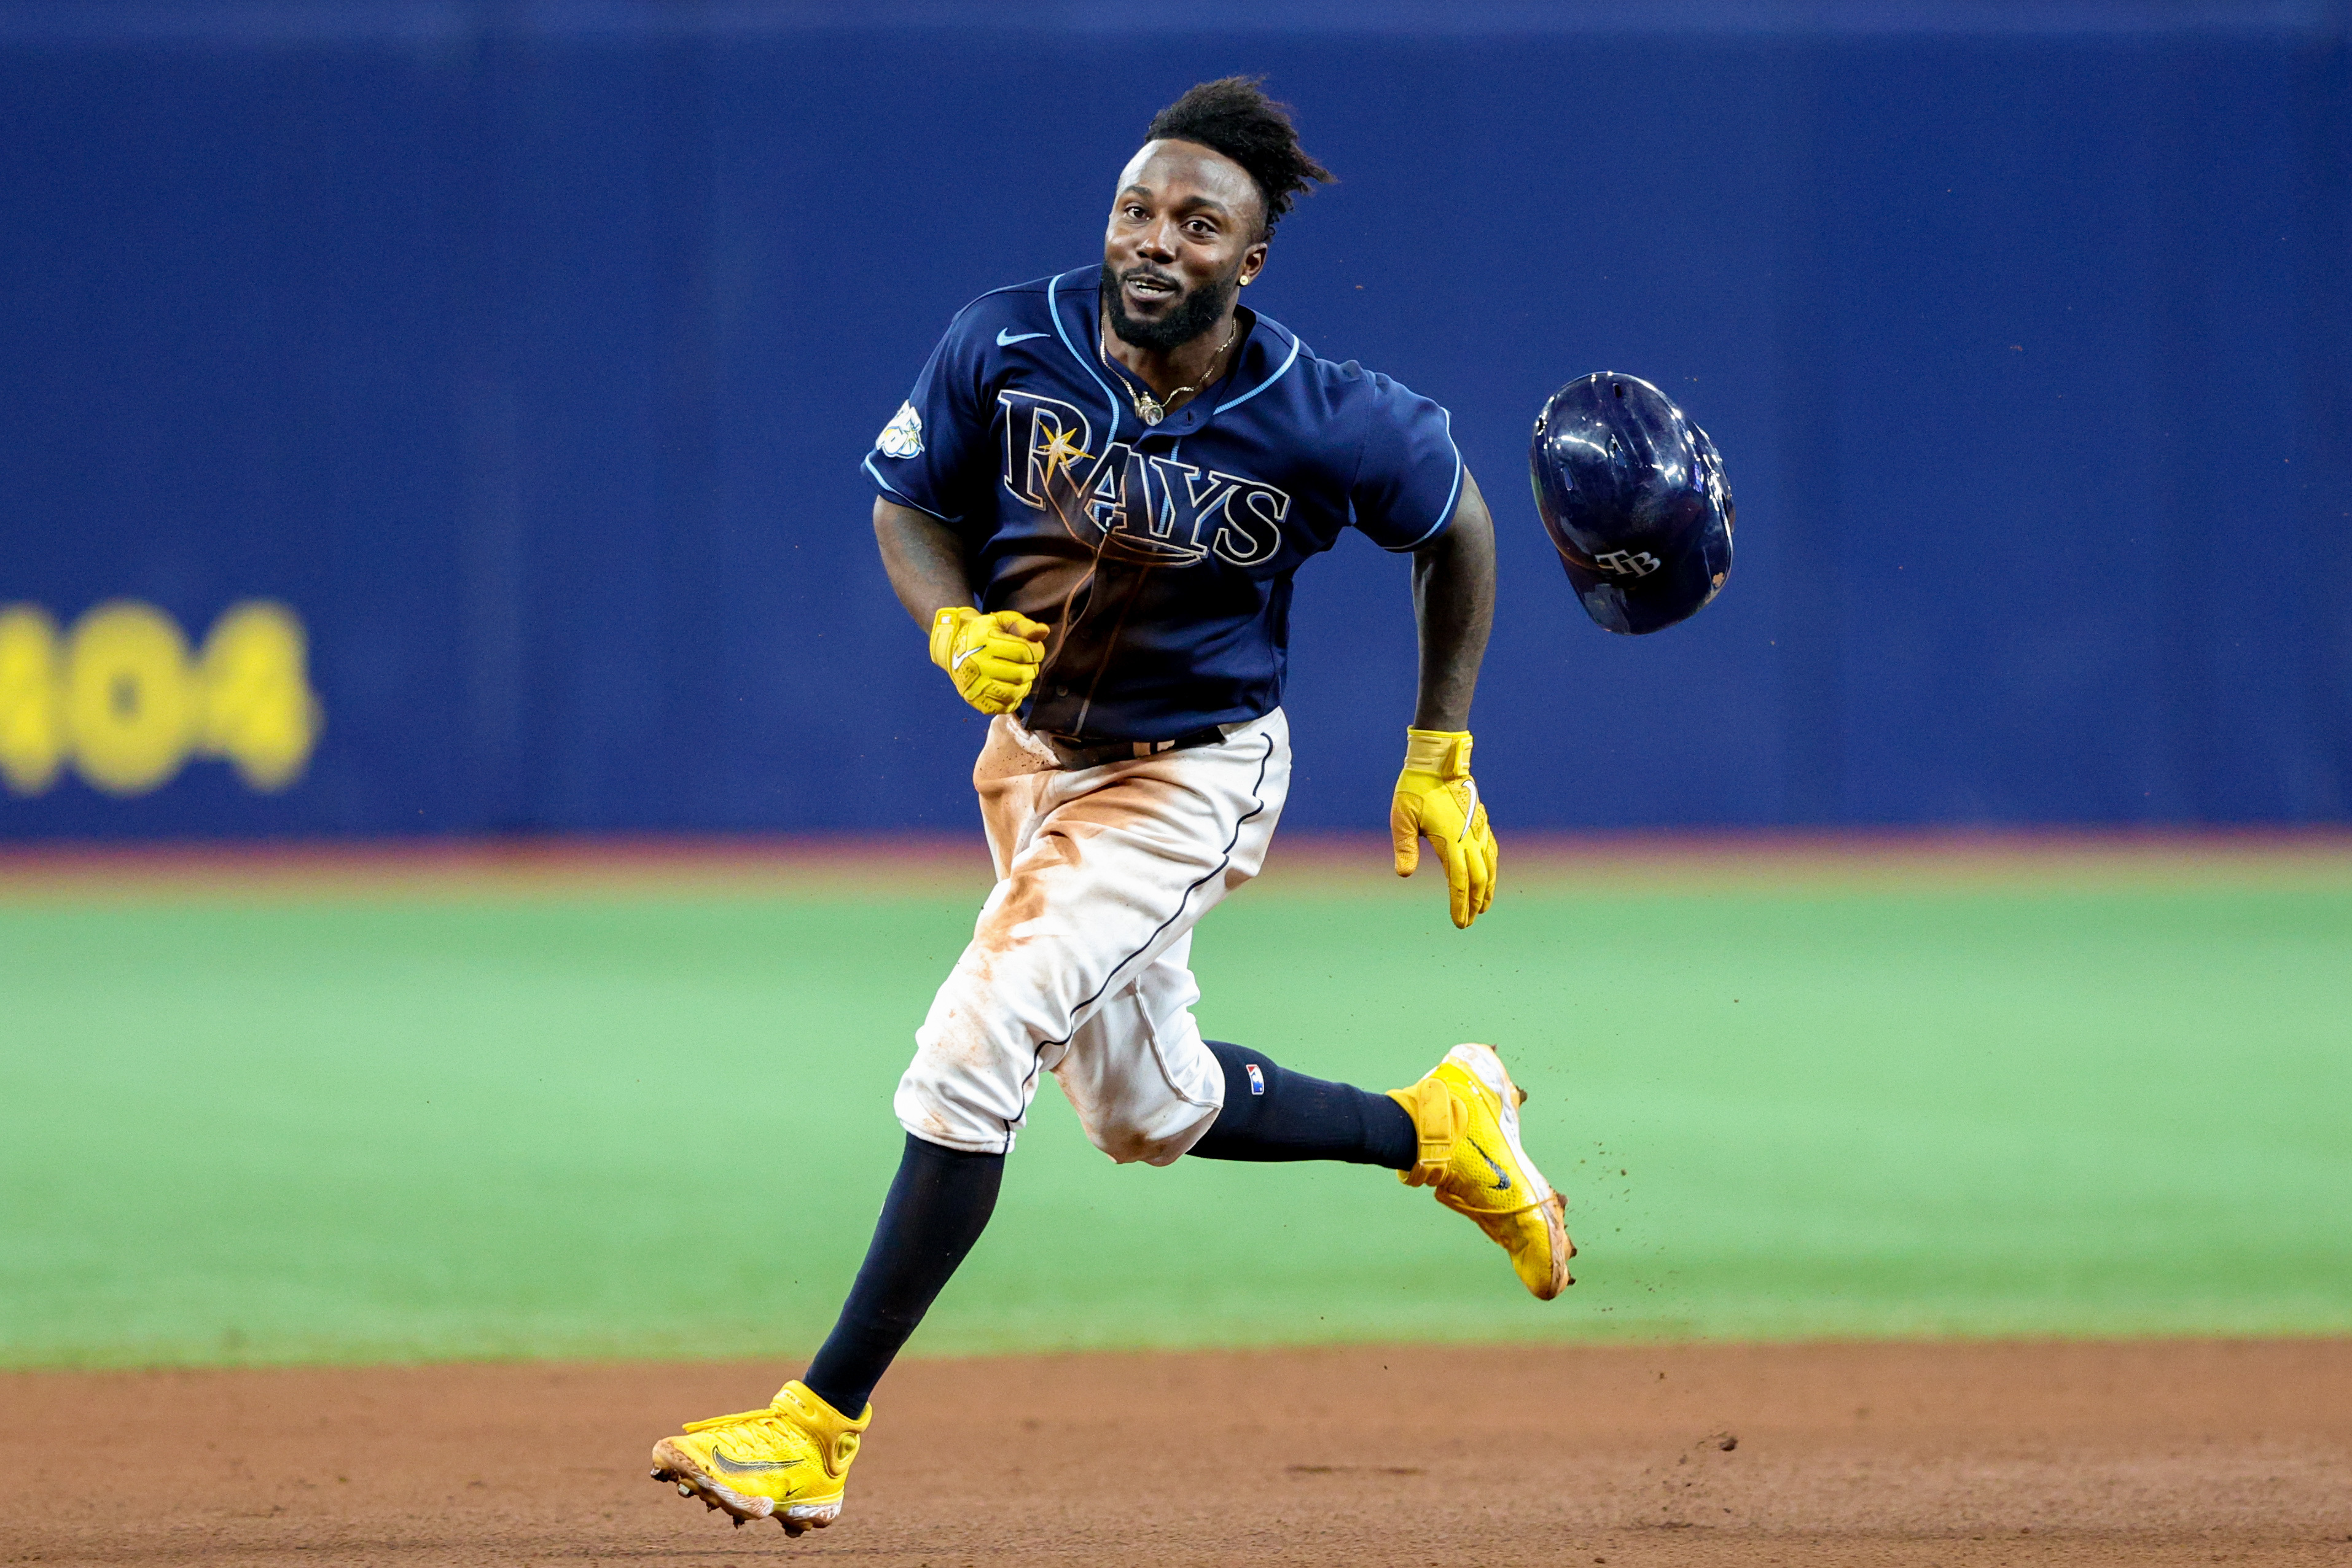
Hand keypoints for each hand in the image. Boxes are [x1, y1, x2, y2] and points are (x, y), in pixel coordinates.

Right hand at [929, 606, 1048, 714]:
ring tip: (1022, 677)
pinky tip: (1013, 688)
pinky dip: (1014, 700)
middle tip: (1028, 664)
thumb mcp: (1001, 621)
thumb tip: (1043, 631)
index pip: (1024, 651)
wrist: (953, 648)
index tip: (1034, 650)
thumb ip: (1023, 625)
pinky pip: (1003, 708)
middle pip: (1021, 674)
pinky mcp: (975, 700)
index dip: (1037, 651)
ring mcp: (975, 685)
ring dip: (1025, 686)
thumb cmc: (983, 633)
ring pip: (1013, 693)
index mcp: (985, 642)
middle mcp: (978, 665)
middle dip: (1032, 668)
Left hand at [1391, 728, 1498, 928]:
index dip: (1459, 904)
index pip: (1458, 881)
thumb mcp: (1401, 817)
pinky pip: (1492, 848)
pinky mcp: (1481, 820)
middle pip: (1479, 878)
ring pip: (1491, 864)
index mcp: (1450, 840)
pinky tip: (1490, 874)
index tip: (1459, 922)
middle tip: (1470, 920)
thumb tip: (1404, 874)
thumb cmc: (1415, 788)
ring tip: (1484, 905)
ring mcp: (1478, 827)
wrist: (1438, 761)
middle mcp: (1469, 836)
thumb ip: (1404, 847)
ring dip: (1488, 887)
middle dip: (1475, 902)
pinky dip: (1493, 866)